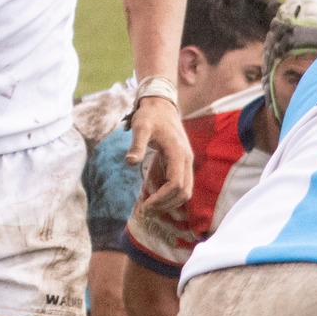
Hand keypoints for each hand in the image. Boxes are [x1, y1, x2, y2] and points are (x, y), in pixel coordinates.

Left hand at [128, 97, 192, 215]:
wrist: (161, 105)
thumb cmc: (150, 115)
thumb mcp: (141, 127)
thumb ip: (136, 145)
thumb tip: (130, 162)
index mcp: (178, 153)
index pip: (176, 185)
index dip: (162, 198)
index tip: (145, 205)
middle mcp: (186, 160)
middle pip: (184, 192)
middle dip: (165, 205)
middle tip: (145, 211)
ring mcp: (185, 163)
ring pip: (185, 191)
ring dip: (168, 203)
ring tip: (147, 207)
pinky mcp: (180, 163)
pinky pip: (179, 185)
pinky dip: (167, 195)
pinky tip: (150, 195)